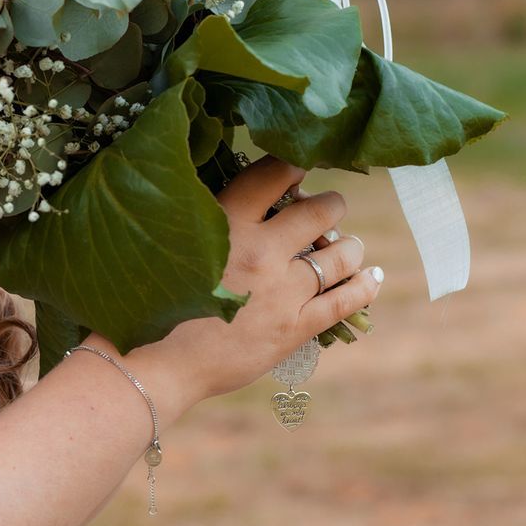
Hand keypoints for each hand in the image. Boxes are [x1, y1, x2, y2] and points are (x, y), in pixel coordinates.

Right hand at [124, 156, 381, 404]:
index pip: (273, 174)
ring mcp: (282, 289)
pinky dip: (363, 286)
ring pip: (338, 255)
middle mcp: (261, 249)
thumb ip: (208, 220)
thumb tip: (241, 201)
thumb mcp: (174, 242)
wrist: (154, 361)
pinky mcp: (295, 326)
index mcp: (225, 221)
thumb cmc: (153, 299)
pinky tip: (371, 278)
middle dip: (330, 206)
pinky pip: (344, 300)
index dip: (294, 164)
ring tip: (350, 246)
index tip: (300, 164)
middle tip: (330, 206)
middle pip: (317, 212)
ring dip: (349, 247)